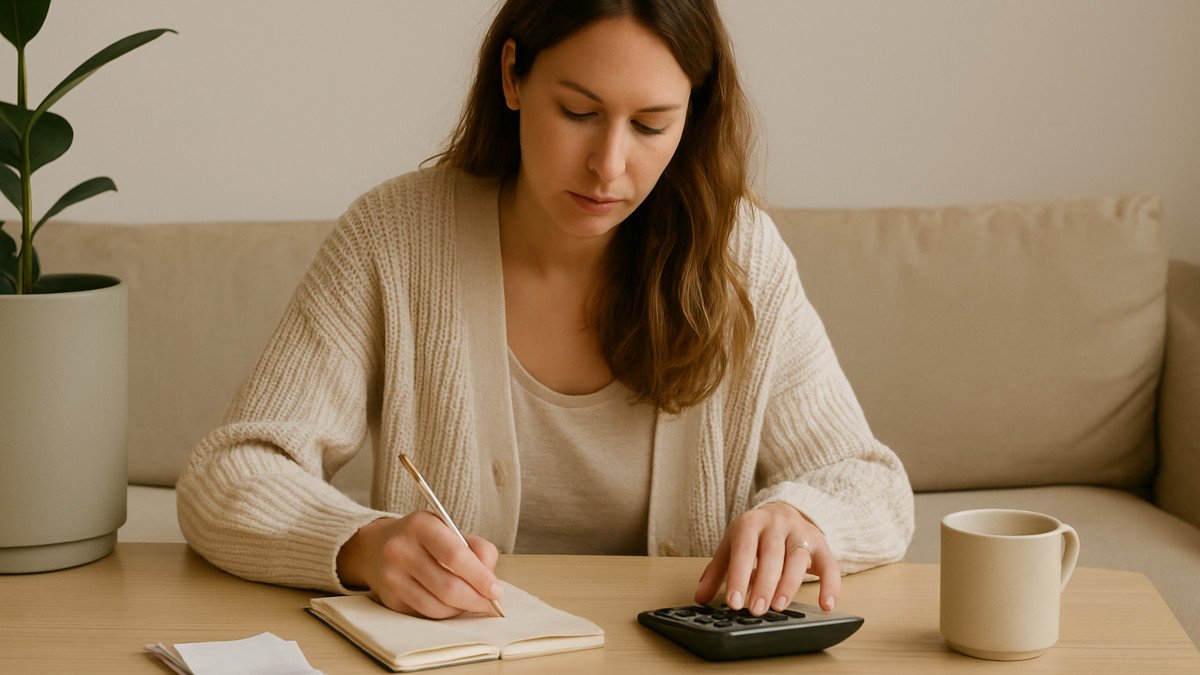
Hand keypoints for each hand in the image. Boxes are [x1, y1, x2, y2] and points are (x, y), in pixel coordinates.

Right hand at [336, 512, 501, 618]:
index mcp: (421, 525)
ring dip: (460, 609)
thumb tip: (490, 581)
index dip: (480, 577)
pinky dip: (444, 613)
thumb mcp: (449, 529)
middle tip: (489, 603)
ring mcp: (391, 576)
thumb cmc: (423, 538)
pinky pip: (424, 613)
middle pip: (447, 586)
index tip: (496, 591)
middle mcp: (401, 549)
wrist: (376, 546)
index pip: (456, 555)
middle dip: (475, 599)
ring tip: (471, 602)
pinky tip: (452, 605)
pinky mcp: (388, 598)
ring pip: (436, 606)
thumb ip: (476, 548)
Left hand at [695, 502, 840, 614]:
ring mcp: (801, 534)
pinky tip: (825, 605)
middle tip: (756, 610)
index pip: (743, 550)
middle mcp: (777, 525)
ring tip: (779, 607)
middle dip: (763, 584)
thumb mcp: (732, 545)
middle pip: (771, 555)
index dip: (738, 576)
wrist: (785, 510)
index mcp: (750, 524)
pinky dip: (830, 585)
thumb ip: (717, 571)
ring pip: (797, 559)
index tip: (733, 602)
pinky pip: (830, 565)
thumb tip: (700, 598)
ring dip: (789, 585)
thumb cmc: (755, 534)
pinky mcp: (822, 545)